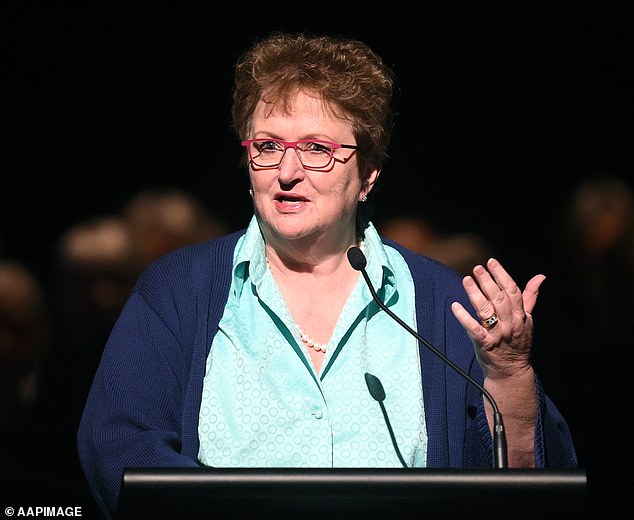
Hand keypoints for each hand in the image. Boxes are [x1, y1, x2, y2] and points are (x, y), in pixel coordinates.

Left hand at [451, 258, 545, 379]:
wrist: (512, 371)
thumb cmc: (518, 342)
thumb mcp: (528, 319)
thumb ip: (530, 296)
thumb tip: (540, 276)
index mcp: (521, 315)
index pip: (512, 291)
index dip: (502, 275)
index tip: (491, 262)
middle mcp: (510, 323)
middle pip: (499, 298)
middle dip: (488, 281)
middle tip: (477, 268)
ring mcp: (497, 334)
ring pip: (486, 311)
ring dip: (475, 294)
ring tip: (466, 280)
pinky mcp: (484, 344)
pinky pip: (473, 329)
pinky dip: (464, 317)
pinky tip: (455, 306)